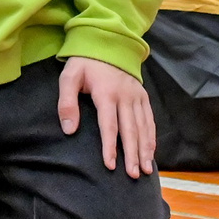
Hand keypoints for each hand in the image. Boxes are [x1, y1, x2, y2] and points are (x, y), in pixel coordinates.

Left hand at [58, 56, 154, 177]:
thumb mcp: (69, 77)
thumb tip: (69, 130)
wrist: (107, 42)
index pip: (109, 125)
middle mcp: (125, 96)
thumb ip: (67, 102)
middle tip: (133, 175)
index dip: (109, 147)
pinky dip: (151, 137)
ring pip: (143, 127)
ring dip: (144, 150)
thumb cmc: (85, 63)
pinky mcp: (143, 95)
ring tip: (145, 170)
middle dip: (132, 154)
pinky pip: (149, 119)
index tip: (110, 165)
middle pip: (130, 130)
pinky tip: (151, 152)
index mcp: (106, 93)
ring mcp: (137, 96)